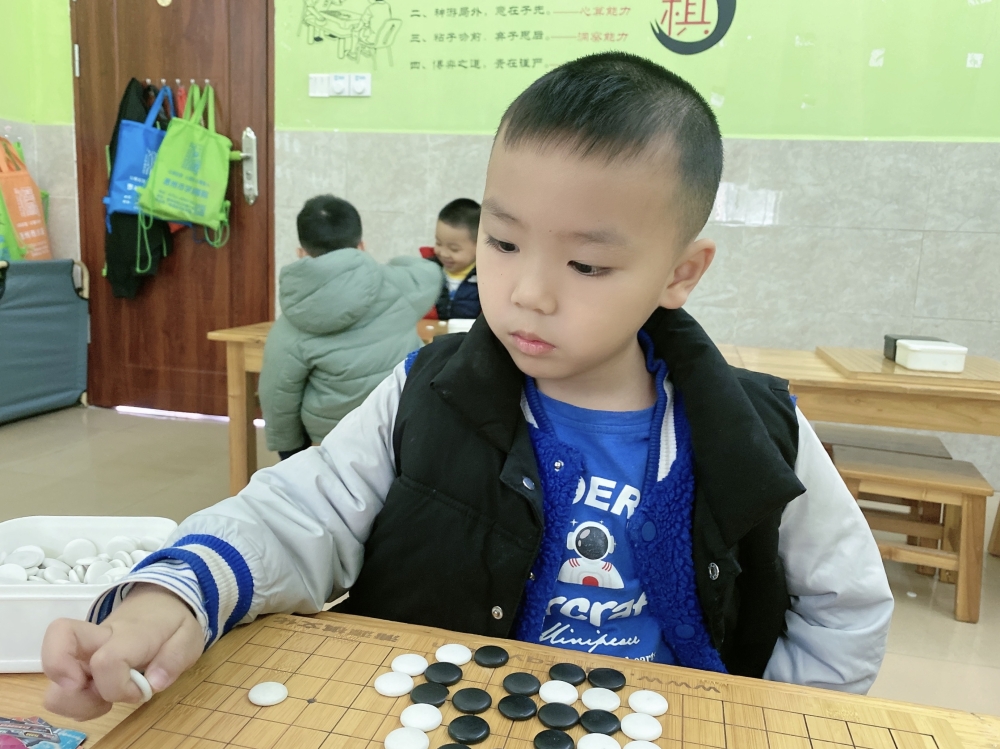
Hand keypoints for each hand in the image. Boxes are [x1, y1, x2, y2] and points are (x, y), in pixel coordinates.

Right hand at [41, 584, 203, 719]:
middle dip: (64, 675)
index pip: (107, 660)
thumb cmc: (172, 622)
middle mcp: (98, 639)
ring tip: (106, 700)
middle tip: (95, 694)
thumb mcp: (189, 636)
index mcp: (130, 634)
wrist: (159, 603)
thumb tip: (153, 683)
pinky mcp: (78, 665)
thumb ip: (175, 659)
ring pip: (54, 681)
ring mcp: (83, 653)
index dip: (118, 687)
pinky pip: (61, 692)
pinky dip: (77, 705)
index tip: (140, 691)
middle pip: (58, 640)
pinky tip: (102, 698)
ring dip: (75, 702)